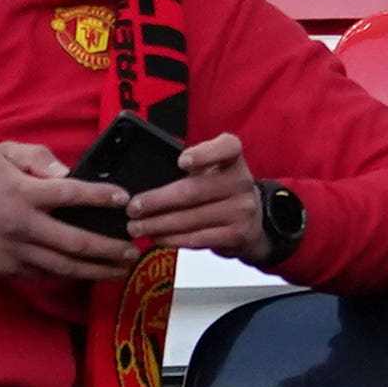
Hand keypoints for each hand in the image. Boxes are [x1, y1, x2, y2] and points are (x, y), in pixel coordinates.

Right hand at [0, 140, 142, 289]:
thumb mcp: (3, 152)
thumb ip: (38, 156)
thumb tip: (67, 172)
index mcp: (24, 193)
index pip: (72, 195)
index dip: (101, 197)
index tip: (124, 200)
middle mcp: (24, 225)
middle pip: (75, 241)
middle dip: (108, 247)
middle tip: (132, 248)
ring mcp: (17, 252)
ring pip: (64, 267)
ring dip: (96, 270)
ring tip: (120, 269)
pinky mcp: (9, 270)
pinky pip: (45, 275)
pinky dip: (70, 277)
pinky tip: (88, 274)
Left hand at [119, 133, 268, 260]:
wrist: (253, 219)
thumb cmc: (221, 188)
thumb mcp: (212, 168)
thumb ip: (189, 165)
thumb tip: (145, 176)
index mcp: (233, 157)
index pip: (226, 147)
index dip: (204, 154)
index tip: (182, 161)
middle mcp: (241, 181)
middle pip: (194, 191)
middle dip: (158, 201)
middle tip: (133, 207)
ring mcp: (241, 210)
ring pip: (191, 219)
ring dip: (158, 224)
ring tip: (136, 227)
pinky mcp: (236, 235)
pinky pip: (197, 238)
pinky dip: (172, 239)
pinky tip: (156, 237)